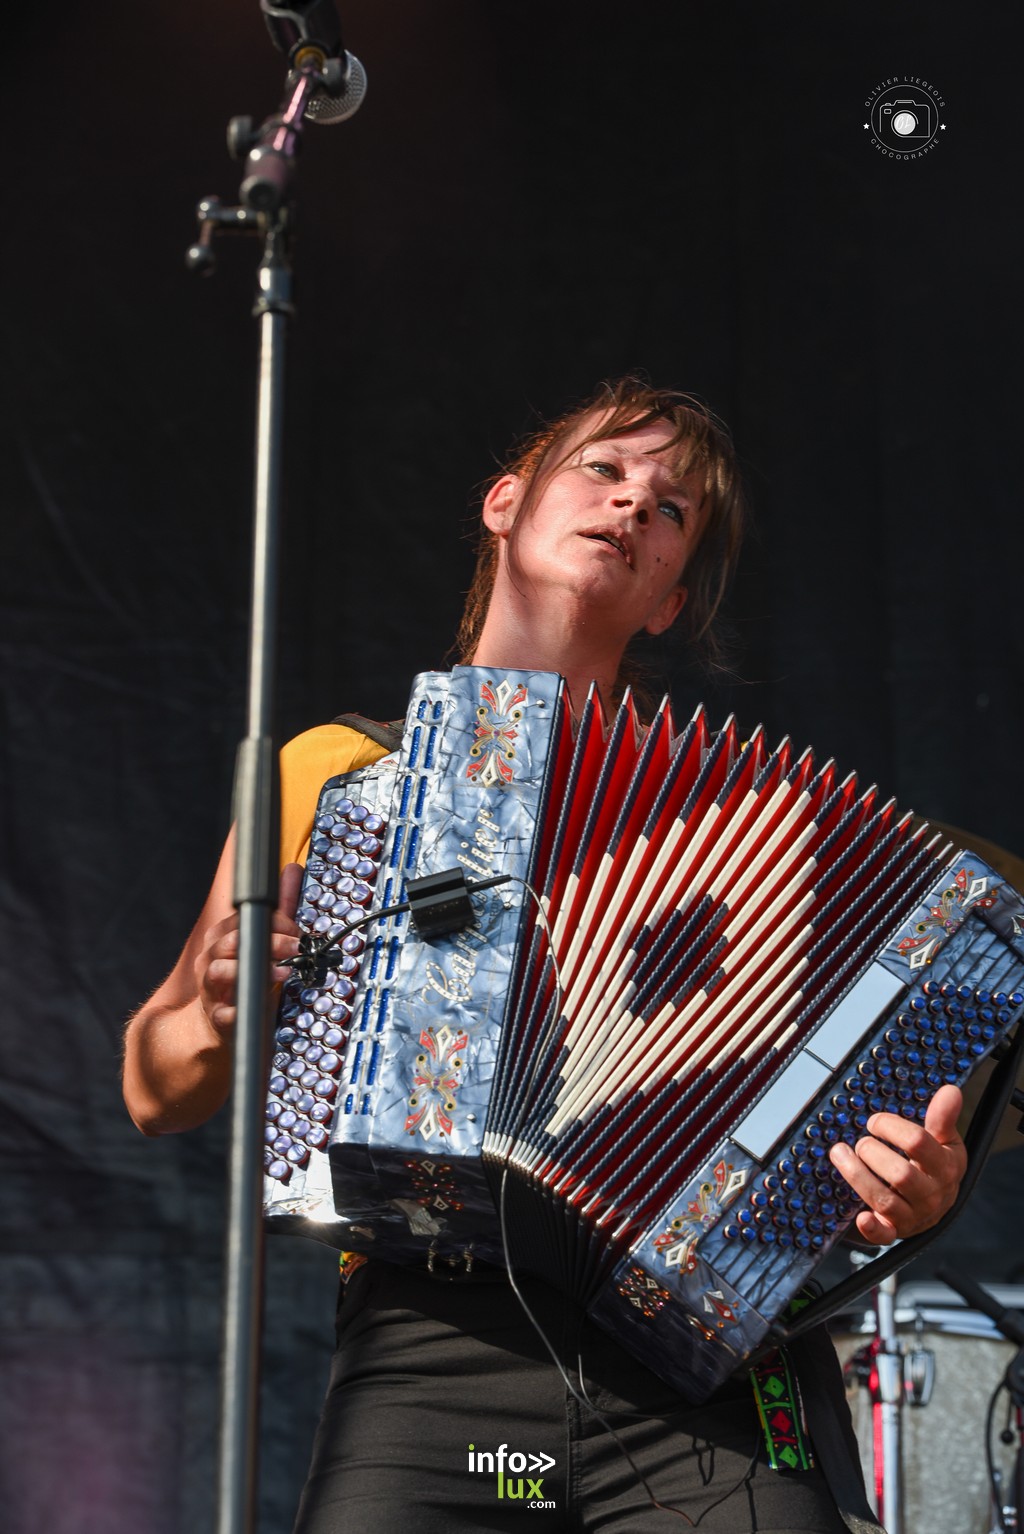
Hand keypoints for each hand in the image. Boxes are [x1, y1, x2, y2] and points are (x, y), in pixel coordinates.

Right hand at [195, 863, 302, 1032]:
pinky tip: (257, 1006)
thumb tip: (292, 869)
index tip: (298, 931)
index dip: (275, 922)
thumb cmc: (244, 975)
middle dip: (269, 942)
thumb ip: (278, 910)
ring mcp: (209, 988)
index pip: (244, 918)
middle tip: (296, 948)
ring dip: (252, 971)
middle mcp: (210, 958)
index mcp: (220, 937)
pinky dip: (239, 1010)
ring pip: (219, 971)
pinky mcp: (217, 1017)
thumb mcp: (262, 941)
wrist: (218, 1021)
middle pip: (233, 941)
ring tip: (281, 975)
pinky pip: (223, 1013)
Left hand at [828, 1084, 966, 1245]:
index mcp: (945, 1167)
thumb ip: (942, 1117)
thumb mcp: (943, 1141)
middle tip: (860, 1142)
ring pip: (885, 1200)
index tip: (874, 1122)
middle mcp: (932, 1194)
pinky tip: (861, 1217)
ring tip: (840, 1154)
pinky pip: (884, 1235)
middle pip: (900, 1175)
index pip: (918, 1143)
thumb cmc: (935, 1166)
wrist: (937, 1206)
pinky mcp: (896, 1232)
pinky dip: (872, 1229)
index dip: (890, 1128)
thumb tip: (951, 1091)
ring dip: (857, 1176)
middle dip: (872, 1153)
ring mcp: (914, 1216)